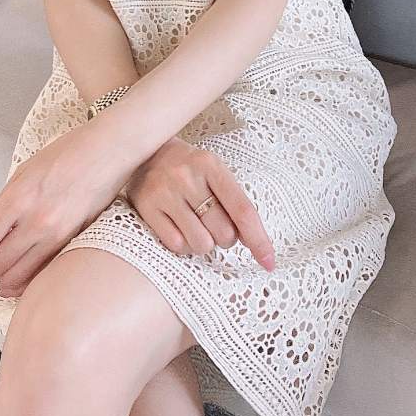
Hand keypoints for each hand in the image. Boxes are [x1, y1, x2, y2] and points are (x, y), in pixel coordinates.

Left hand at [0, 125, 125, 297]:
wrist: (109, 150)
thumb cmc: (68, 152)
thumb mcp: (24, 170)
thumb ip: (5, 201)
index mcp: (17, 199)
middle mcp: (35, 221)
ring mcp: (57, 235)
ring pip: (17, 278)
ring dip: (2, 279)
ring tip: (0, 271)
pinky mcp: (74, 241)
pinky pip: (43, 272)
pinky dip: (28, 278)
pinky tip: (23, 274)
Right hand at [124, 136, 275, 270]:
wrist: (146, 153)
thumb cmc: (190, 169)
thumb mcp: (214, 172)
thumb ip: (233, 202)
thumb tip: (255, 243)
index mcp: (211, 165)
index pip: (242, 210)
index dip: (259, 239)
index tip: (269, 262)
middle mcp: (187, 176)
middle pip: (223, 232)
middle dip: (225, 238)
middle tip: (214, 224)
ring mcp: (165, 191)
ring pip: (201, 243)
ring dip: (203, 243)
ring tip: (196, 226)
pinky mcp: (146, 206)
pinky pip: (176, 245)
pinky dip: (183, 245)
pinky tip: (178, 228)